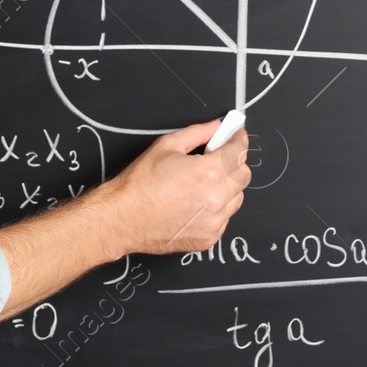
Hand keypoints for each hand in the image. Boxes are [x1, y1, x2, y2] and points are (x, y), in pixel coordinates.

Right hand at [100, 120, 251, 256]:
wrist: (122, 218)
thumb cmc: (139, 185)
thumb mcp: (166, 146)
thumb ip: (197, 133)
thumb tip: (214, 127)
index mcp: (208, 172)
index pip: (239, 152)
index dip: (239, 140)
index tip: (237, 137)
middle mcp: (215, 199)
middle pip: (244, 175)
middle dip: (235, 163)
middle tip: (218, 159)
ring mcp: (214, 222)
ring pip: (237, 199)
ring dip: (228, 187)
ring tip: (204, 184)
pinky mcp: (209, 239)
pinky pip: (224, 219)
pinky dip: (217, 209)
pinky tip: (196, 203)